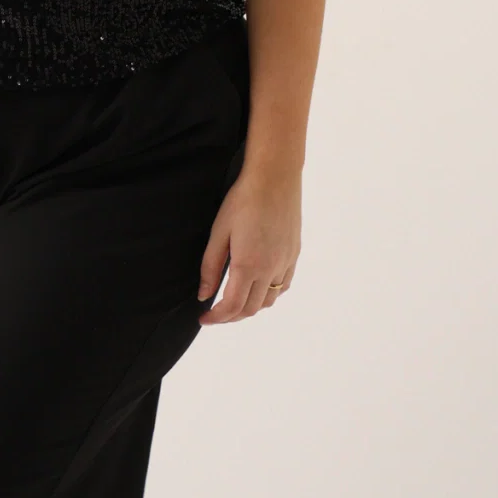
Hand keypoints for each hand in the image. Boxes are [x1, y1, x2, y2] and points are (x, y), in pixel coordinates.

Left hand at [196, 166, 300, 324]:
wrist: (275, 178)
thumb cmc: (243, 200)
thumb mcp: (219, 232)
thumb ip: (211, 266)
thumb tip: (204, 295)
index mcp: (249, 265)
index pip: (233, 307)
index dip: (217, 318)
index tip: (204, 318)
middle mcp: (270, 269)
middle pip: (251, 309)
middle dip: (231, 316)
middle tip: (215, 312)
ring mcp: (285, 263)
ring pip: (269, 300)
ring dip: (250, 307)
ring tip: (234, 301)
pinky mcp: (294, 254)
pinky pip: (283, 286)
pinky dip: (269, 294)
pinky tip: (258, 287)